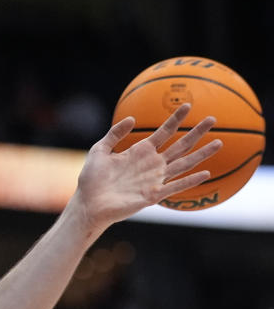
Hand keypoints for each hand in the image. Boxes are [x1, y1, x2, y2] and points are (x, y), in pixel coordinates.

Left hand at [71, 103, 222, 231]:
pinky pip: (174, 186)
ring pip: (183, 164)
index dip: (175, 119)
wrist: (88, 203)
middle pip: (179, 145)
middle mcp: (151, 165)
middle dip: (196, 132)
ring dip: (201, 154)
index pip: (163, 132)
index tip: (187, 105)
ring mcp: (154, 180)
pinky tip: (205, 173)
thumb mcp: (99, 150)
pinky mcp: (152, 195)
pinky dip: (189, 180)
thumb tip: (133, 119)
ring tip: (218, 142)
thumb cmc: (92, 179)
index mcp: (140, 152)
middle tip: (212, 119)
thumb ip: (114, 134)